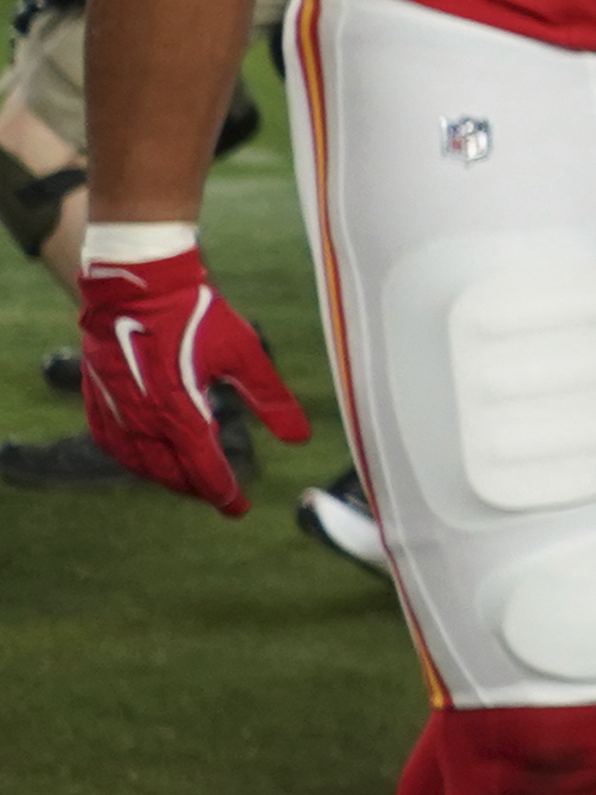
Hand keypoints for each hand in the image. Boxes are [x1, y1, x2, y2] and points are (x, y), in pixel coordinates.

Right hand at [77, 239, 310, 513]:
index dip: (223, 492)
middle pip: (169, 471)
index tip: (240, 508)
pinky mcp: (97, 395)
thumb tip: (299, 437)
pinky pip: (110, 441)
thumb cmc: (196, 314)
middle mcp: (143, 418)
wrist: (139, 285)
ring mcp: (115, 408)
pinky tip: (144, 458)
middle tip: (218, 493)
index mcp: (181, 411)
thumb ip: (269, 398)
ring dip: (163, 476)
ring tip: (187, 481)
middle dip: (195, 486)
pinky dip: (131, 458)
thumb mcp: (244, 353)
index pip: (203, 468)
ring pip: (137, 461)